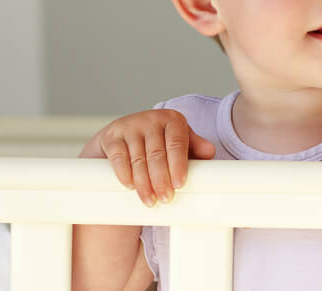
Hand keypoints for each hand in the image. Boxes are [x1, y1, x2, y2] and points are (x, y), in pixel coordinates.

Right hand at [79, 109, 215, 206]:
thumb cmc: (158, 143)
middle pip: (157, 154)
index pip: (177, 143)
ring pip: (138, 159)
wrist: (123, 137)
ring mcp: (129, 125)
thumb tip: (210, 152)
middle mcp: (151, 118)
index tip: (180, 185)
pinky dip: (124, 173)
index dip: (179, 165)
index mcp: (172, 119)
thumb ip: (195, 147)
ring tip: (150, 201)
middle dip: (161, 180)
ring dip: (144, 183)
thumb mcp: (178, 143)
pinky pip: (118, 157)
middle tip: (166, 199)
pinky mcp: (112, 135)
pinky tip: (130, 186)